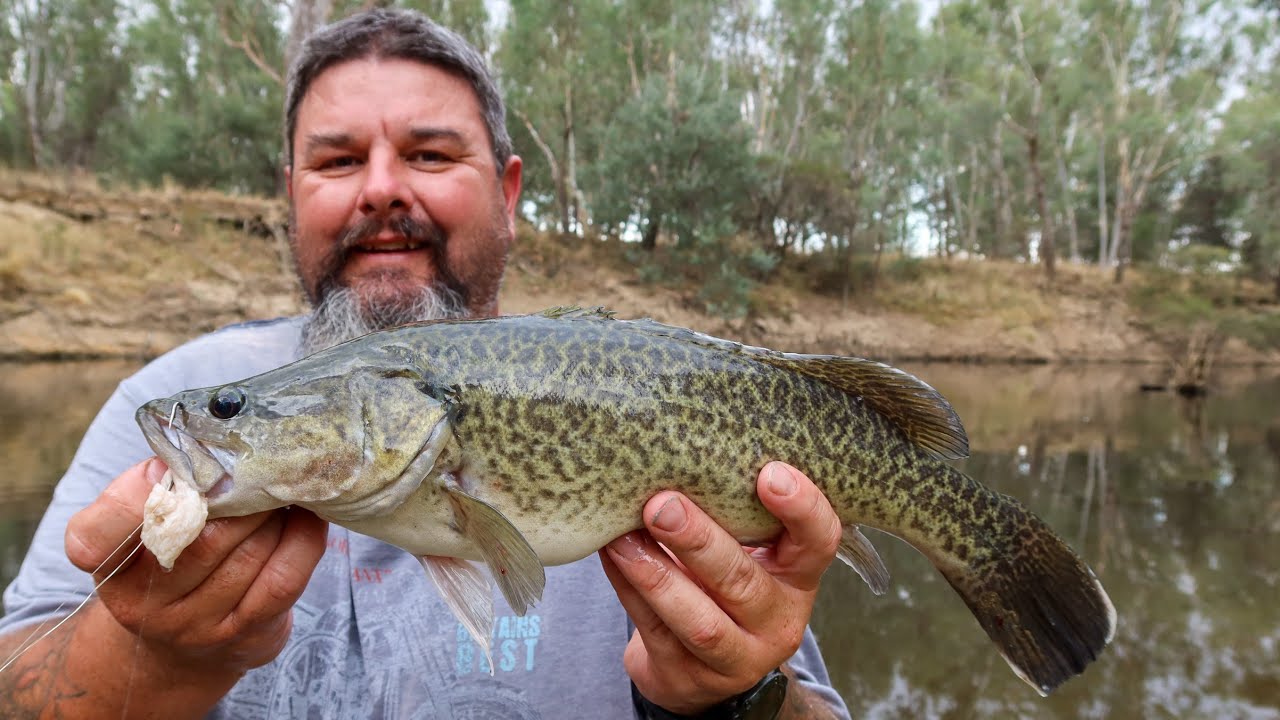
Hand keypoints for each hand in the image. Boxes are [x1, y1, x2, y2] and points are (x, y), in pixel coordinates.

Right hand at [64, 457, 327, 679]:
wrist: (185, 644)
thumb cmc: (173, 553)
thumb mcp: (148, 523)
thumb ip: (168, 482)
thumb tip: (213, 441)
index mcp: (108, 563)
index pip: (94, 536)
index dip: (128, 500)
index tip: (163, 471)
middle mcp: (143, 602)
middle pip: (202, 535)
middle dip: (241, 493)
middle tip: (262, 463)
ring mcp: (194, 626)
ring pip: (250, 553)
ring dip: (276, 514)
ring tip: (286, 487)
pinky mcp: (244, 635)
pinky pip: (283, 578)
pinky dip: (302, 540)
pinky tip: (308, 517)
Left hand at [599, 461, 841, 714]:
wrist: (700, 668)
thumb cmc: (723, 582)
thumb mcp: (747, 551)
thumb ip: (732, 512)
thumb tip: (680, 447)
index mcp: (798, 576)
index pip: (820, 542)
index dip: (802, 509)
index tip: (770, 473)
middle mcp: (777, 620)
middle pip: (744, 581)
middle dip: (700, 541)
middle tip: (662, 504)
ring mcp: (736, 656)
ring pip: (698, 619)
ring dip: (656, 574)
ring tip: (622, 537)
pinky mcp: (688, 677)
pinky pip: (655, 630)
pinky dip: (629, 589)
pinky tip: (612, 555)